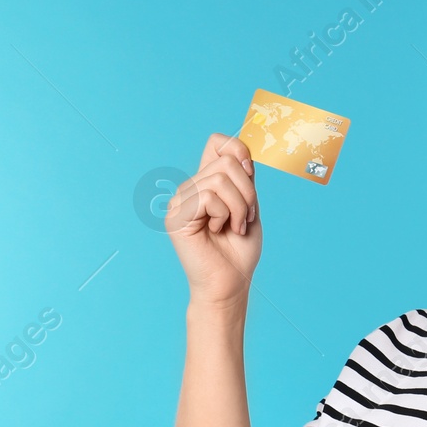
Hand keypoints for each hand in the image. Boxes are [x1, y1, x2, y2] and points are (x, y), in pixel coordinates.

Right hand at [165, 133, 262, 307]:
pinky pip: (209, 196)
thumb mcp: (249, 207)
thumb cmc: (239, 251)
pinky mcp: (176, 216)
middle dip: (247, 192)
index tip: (250, 176)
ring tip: (234, 227)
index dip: (238, 150)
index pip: (218, 143)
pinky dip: (224, 215)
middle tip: (245, 218)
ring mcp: (180, 201)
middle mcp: (190, 188)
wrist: (230, 284)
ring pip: (220, 179)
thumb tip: (242, 151)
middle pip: (226, 161)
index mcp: (207, 183)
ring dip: (239, 207)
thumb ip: (245, 179)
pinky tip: (218, 231)